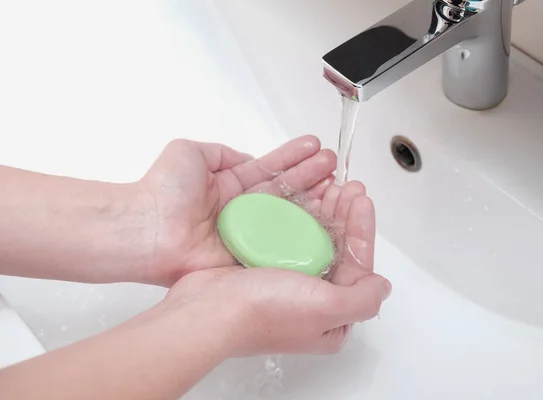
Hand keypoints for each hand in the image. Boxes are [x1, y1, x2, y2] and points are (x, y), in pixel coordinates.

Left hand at [135, 135, 335, 285]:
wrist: (148, 230)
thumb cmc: (163, 190)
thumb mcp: (191, 152)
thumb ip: (222, 153)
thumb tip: (246, 158)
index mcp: (229, 186)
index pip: (269, 168)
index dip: (292, 156)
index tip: (314, 145)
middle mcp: (242, 210)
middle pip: (284, 190)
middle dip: (310, 175)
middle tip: (334, 164)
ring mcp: (247, 233)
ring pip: (287, 214)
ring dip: (312, 198)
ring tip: (337, 182)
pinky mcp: (248, 256)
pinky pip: (280, 243)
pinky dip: (302, 232)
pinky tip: (323, 216)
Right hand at [161, 181, 390, 355]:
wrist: (206, 310)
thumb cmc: (265, 310)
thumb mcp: (326, 310)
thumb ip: (361, 299)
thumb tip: (381, 286)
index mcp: (331, 319)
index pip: (357, 267)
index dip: (362, 232)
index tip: (361, 200)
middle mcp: (312, 304)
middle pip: (337, 252)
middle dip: (345, 217)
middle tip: (348, 186)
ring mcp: (287, 286)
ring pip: (315, 242)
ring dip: (325, 213)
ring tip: (330, 185)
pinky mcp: (264, 270)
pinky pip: (291, 238)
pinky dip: (300, 217)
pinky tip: (303, 198)